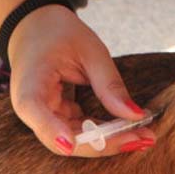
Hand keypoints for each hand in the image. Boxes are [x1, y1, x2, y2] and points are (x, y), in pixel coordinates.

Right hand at [7, 5, 154, 156]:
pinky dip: (105, 134)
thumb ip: (109, 84)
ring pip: (75, 142)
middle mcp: (32, 108)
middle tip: (142, 139)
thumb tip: (135, 115)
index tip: (70, 144)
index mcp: (30, 83)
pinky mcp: (57, 119)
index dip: (52, 131)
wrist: (37, 29)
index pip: (34, 111)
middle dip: (103, 143)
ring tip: (145, 137)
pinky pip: (81, 133)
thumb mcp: (90, 50)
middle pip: (62, 138)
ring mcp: (44, 118)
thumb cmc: (58, 33)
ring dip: (109, 142)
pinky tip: (131, 132)